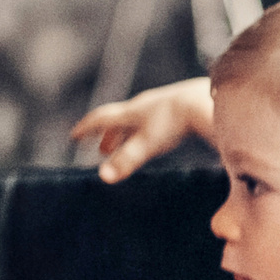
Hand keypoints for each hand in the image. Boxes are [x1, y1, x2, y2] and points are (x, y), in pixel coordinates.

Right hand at [71, 77, 213, 182]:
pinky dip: (148, 131)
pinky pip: (156, 121)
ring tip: (128, 146)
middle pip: (119, 121)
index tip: (74, 136)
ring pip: (138, 121)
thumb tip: (103, 177)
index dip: (86, 128)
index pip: (101, 119)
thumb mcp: (146, 144)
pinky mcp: (179, 109)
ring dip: (128, 134)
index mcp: (130, 113)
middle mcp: (143, 107)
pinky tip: (158, 137)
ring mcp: (161, 106)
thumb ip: (126, 160)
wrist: (205, 102)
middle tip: (101, 149)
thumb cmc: (174, 123)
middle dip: (108, 136)